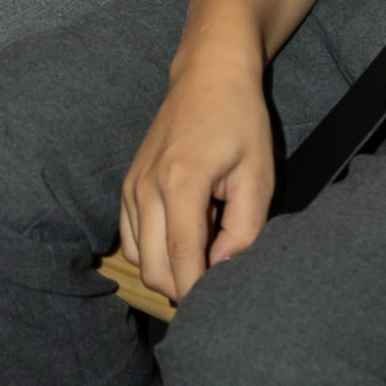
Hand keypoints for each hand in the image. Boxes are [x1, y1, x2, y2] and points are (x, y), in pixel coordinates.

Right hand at [119, 43, 274, 302]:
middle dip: (184, 288)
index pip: (182, 257)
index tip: (221, 309)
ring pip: (139, 260)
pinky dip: (153, 255)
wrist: (207, 76)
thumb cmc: (240, 122)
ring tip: (204, 258)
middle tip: (219, 285)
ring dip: (168, 272)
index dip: (199, 292)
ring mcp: (131, 187)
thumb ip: (244, 228)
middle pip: (153, 268)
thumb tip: (223, 268)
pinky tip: (182, 244)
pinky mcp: (126, 187)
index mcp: (181, 181)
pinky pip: (132, 241)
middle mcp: (146, 187)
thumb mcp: (258, 174)